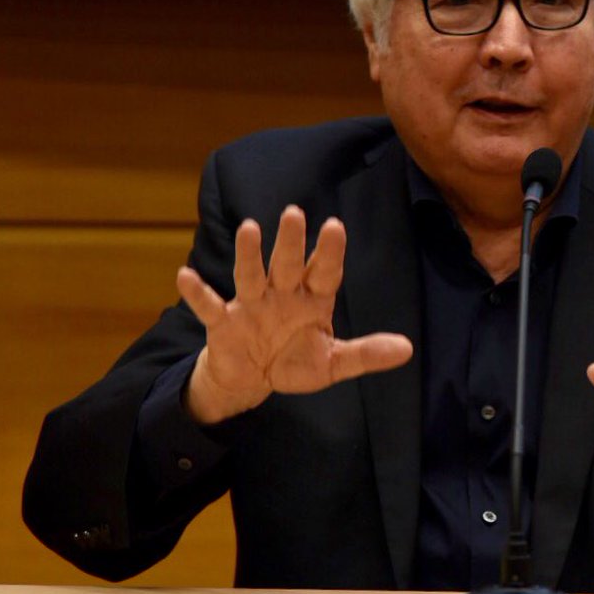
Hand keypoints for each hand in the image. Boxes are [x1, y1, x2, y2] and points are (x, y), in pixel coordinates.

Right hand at [176, 205, 412, 424]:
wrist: (251, 381)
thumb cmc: (294, 362)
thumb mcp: (333, 363)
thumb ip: (366, 353)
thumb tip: (408, 350)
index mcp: (311, 300)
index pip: (324, 272)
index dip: (329, 252)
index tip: (335, 226)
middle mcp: (281, 295)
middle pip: (287, 264)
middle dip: (290, 242)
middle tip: (294, 212)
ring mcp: (250, 306)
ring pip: (250, 275)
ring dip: (248, 254)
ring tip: (249, 227)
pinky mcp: (223, 324)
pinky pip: (208, 306)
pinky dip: (197, 293)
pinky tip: (184, 275)